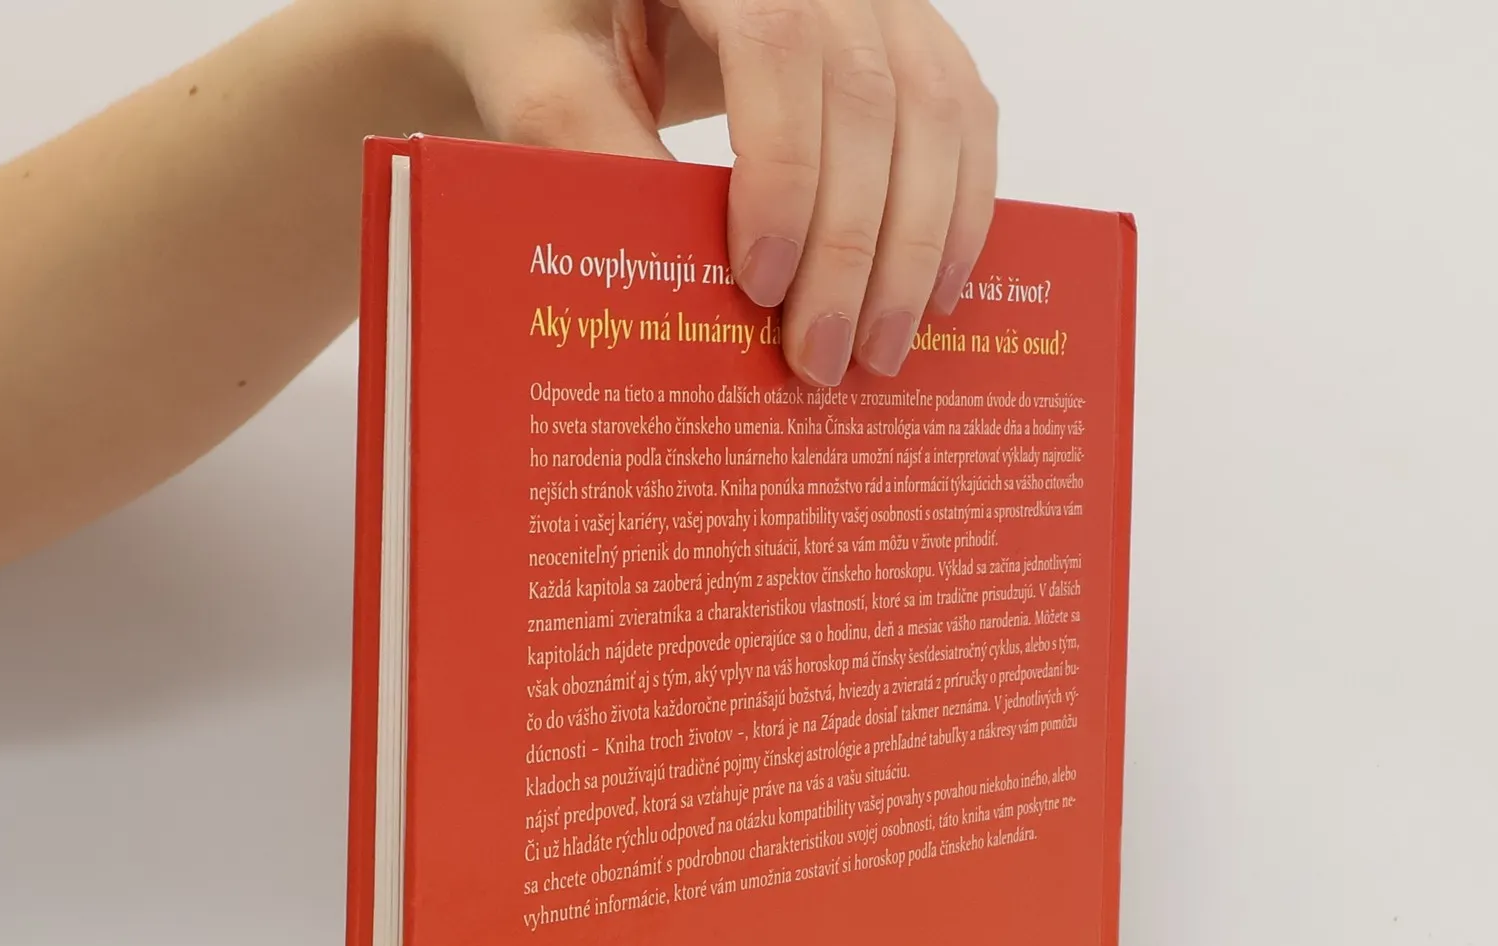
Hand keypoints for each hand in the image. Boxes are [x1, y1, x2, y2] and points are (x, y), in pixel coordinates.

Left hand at [430, 0, 996, 385]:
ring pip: (934, 108)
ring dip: (917, 245)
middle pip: (869, 91)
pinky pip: (962, 114)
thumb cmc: (552, 21)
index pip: (777, 43)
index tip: (760, 283)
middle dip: (853, 245)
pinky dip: (959, 209)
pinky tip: (935, 293)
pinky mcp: (907, 34)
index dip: (784, 171)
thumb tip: (669, 265)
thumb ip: (583, 137)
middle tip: (821, 360)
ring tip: (879, 350)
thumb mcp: (535, 66)